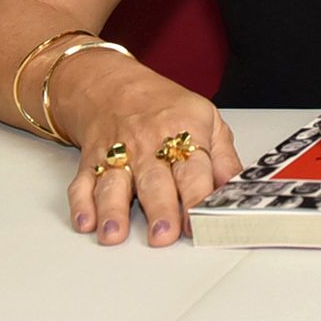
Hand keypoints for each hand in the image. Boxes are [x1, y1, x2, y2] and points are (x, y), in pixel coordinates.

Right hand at [63, 66, 244, 247]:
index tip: (198, 221)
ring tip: (114, 234)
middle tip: (162, 235)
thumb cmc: (165, 107)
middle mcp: (148, 146)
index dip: (196, 197)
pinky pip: (83, 184)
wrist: (114, 85)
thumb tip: (240, 188)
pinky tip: (85, 222)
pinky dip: (81, 204)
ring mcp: (117, 155)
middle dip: (158, 209)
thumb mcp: (207, 120)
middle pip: (154, 181)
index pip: (193, 170)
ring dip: (113, 210)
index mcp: (183, 134)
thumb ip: (223, 159)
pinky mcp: (90, 163)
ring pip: (114, 184)